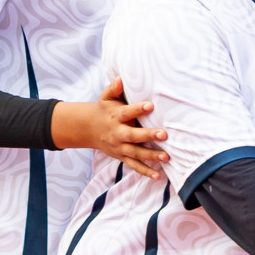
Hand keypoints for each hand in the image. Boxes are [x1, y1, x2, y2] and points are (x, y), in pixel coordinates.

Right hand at [50, 77, 169, 178]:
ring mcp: (120, 147)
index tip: (151, 105)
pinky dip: (145, 171)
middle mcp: (118, 133)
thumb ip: (114, 88)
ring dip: (151, 155)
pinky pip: (134, 165)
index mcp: (115, 116)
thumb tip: (121, 78)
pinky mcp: (122, 156)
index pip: (127, 112)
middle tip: (164, 134)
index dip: (138, 109)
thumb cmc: (104, 109)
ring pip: (136, 153)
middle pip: (133, 135)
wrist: (88, 128)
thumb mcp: (106, 97)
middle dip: (148, 135)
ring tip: (167, 156)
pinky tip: (158, 176)